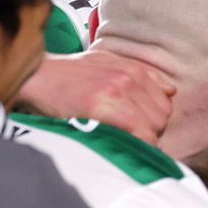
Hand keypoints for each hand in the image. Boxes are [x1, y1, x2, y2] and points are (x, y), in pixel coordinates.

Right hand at [15, 49, 175, 143]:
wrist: (37, 77)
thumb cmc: (70, 75)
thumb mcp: (107, 64)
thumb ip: (140, 75)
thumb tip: (170, 90)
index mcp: (132, 69)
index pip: (165, 103)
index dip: (154, 119)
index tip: (139, 126)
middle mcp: (128, 78)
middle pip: (162, 117)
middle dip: (151, 131)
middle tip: (129, 136)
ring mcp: (116, 91)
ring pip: (152, 128)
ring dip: (142, 140)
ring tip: (122, 140)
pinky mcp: (101, 106)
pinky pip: (137, 134)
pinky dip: (135, 144)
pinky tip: (119, 143)